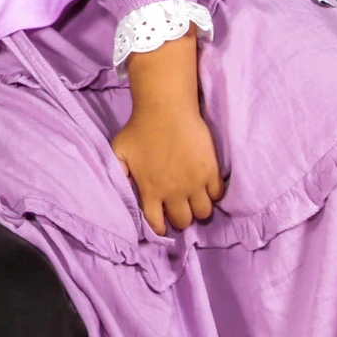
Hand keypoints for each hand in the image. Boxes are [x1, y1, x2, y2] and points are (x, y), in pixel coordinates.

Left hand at [110, 100, 223, 234]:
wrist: (166, 109)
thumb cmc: (139, 128)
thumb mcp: (119, 152)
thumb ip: (118, 176)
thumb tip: (121, 196)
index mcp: (150, 190)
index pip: (157, 224)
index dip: (159, 227)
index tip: (162, 222)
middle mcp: (174, 192)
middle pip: (183, 221)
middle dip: (180, 218)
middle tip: (178, 207)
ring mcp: (195, 183)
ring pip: (203, 212)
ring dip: (198, 209)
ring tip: (193, 199)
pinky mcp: (211, 171)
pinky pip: (217, 194)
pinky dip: (213, 194)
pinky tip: (205, 185)